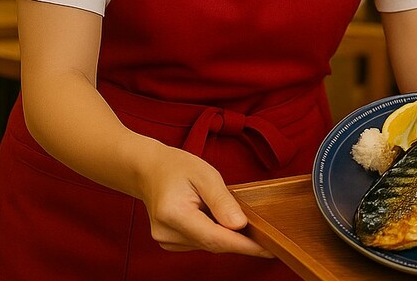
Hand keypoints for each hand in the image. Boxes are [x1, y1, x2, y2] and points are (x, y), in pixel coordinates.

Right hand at [136, 144, 273, 256]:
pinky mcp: (170, 243)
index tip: (267, 249)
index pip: (214, 238)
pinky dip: (213, 233)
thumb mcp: (205, 174)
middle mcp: (167, 233)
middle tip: (262, 232)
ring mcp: (166, 240)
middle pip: (213, 244)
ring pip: (208, 245)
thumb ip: (222, 201)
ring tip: (223, 209)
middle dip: (239, 240)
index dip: (243, 245)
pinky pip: (201, 242)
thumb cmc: (177, 168)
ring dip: (224, 234)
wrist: (149, 170)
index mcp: (173, 214)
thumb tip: (240, 225)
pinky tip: (211, 216)